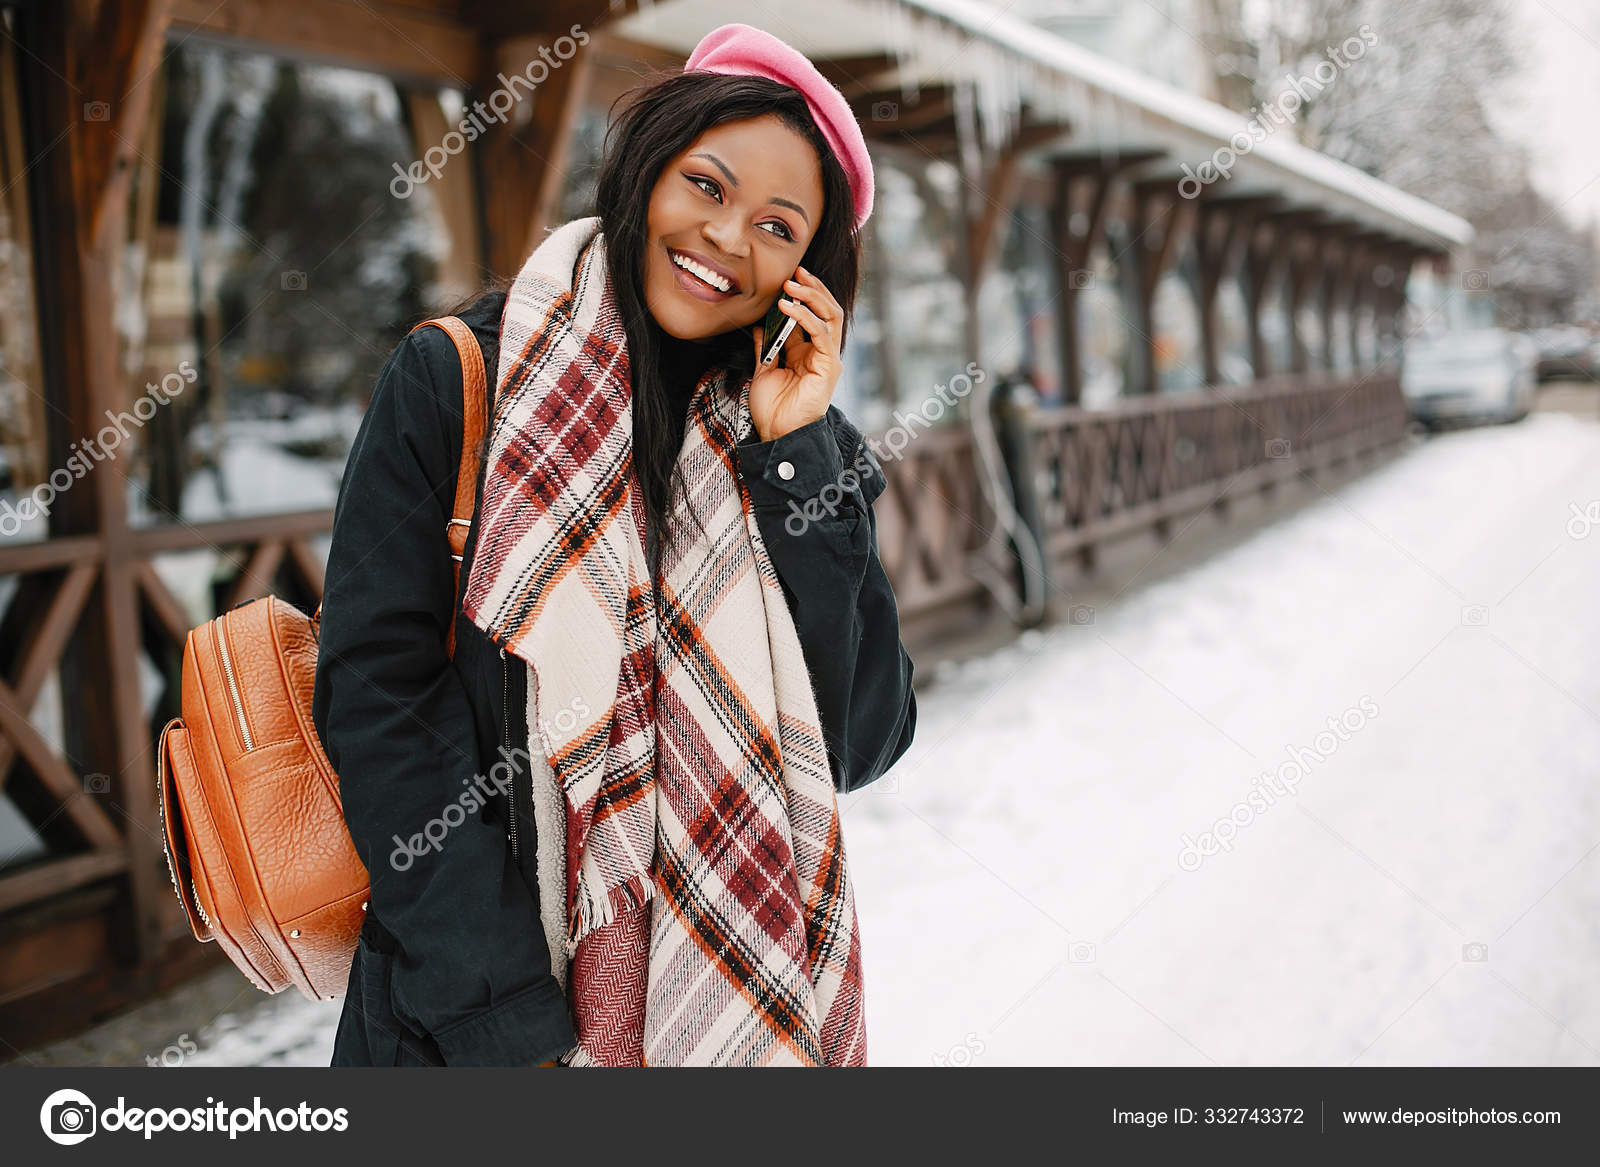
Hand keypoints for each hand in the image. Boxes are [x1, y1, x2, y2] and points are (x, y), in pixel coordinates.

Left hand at [749, 265, 842, 442]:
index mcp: (808, 353)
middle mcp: (822, 354)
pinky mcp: (828, 367)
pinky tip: (789, 307)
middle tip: (796, 272)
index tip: (789, 278)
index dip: (804, 295)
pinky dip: (805, 317)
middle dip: (813, 288)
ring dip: (812, 296)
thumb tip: (759, 325)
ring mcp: (828, 359)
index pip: (814, 315)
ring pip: (831, 317)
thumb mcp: (764, 369)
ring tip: (792, 284)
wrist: (776, 432)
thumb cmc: (772, 407)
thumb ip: (764, 347)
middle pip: (828, 311)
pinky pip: (822, 334)